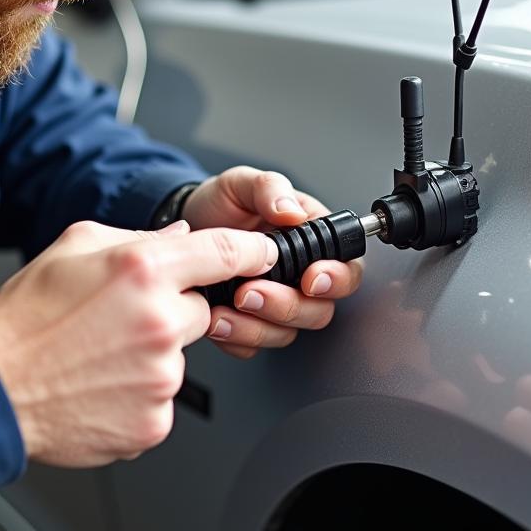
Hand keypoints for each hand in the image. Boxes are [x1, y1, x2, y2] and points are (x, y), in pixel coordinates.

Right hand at [0, 219, 277, 466]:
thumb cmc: (25, 318)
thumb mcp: (74, 247)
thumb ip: (136, 237)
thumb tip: (182, 237)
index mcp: (143, 269)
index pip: (225, 252)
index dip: (251, 252)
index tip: (264, 255)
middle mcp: (160, 321)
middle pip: (201, 310)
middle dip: (172, 312)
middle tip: (120, 322)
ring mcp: (161, 376)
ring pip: (178, 358)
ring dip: (151, 357)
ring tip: (99, 357)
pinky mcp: (154, 420)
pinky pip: (161, 399)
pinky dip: (138, 395)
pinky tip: (100, 386)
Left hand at [182, 166, 363, 358]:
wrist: (184, 224)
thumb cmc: (221, 203)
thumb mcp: (242, 183)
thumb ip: (269, 188)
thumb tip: (291, 210)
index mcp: (311, 242)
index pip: (346, 268)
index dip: (335, 279)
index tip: (310, 278)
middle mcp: (298, 277)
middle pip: (319, 310)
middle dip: (288, 306)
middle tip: (251, 290)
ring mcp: (274, 303)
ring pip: (287, 332)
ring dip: (258, 326)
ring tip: (226, 306)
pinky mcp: (248, 323)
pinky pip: (253, 346)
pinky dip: (235, 338)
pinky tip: (215, 320)